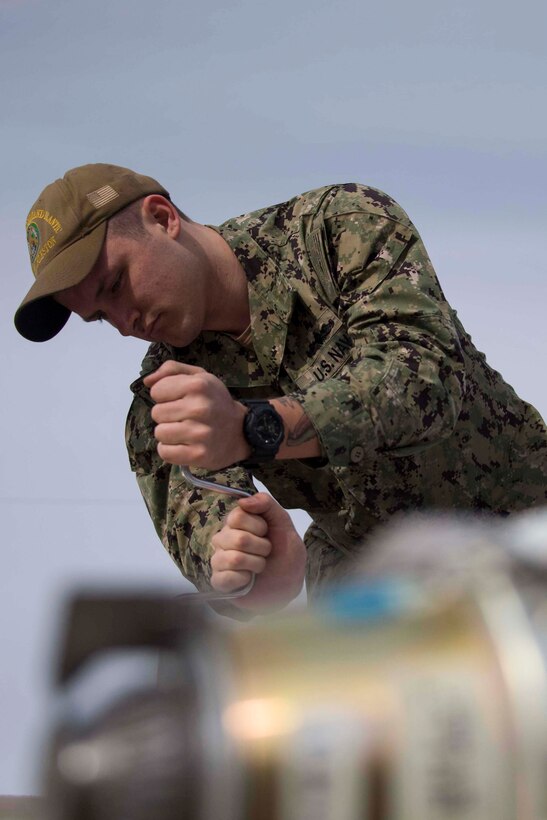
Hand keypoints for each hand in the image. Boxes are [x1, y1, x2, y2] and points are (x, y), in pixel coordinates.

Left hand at [144, 360, 250, 469]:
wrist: (241, 431)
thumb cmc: (215, 401)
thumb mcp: (200, 376)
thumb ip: (172, 370)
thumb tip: (147, 381)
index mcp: (198, 385)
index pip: (157, 391)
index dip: (165, 396)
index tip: (180, 400)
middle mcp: (200, 408)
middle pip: (156, 413)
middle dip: (167, 415)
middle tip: (185, 417)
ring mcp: (200, 433)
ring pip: (159, 433)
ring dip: (168, 433)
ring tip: (185, 431)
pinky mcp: (198, 455)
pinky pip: (165, 452)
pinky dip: (170, 450)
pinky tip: (184, 444)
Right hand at [211, 493, 306, 611]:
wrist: (289, 582)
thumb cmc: (285, 551)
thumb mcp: (283, 522)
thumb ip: (266, 504)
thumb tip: (242, 501)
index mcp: (236, 523)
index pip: (237, 516)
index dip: (258, 527)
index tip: (266, 533)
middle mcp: (223, 539)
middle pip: (238, 539)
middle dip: (262, 548)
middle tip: (266, 552)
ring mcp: (219, 560)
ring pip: (234, 559)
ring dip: (256, 564)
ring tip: (260, 566)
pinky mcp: (218, 581)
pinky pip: (224, 578)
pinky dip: (244, 580)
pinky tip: (249, 579)